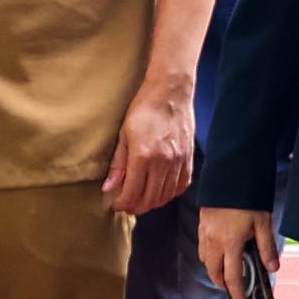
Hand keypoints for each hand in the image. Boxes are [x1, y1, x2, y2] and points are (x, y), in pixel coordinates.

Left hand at [104, 74, 197, 216]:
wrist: (171, 92)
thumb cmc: (144, 109)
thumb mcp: (124, 134)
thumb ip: (118, 164)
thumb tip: (109, 188)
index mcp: (143, 157)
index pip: (132, 194)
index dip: (122, 204)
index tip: (116, 203)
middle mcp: (162, 163)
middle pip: (149, 200)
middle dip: (136, 207)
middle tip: (127, 204)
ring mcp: (178, 162)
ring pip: (166, 196)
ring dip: (152, 203)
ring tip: (142, 199)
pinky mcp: (189, 159)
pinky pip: (181, 186)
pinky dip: (170, 194)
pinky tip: (161, 190)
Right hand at [197, 204, 276, 298]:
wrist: (231, 174)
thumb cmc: (248, 198)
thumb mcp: (263, 223)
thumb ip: (266, 247)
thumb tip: (272, 267)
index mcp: (230, 243)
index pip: (233, 278)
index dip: (237, 296)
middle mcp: (214, 241)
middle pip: (215, 273)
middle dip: (223, 284)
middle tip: (235, 288)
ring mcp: (205, 233)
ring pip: (206, 261)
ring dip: (215, 270)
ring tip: (229, 269)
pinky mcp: (201, 224)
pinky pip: (202, 247)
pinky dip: (210, 255)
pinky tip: (221, 250)